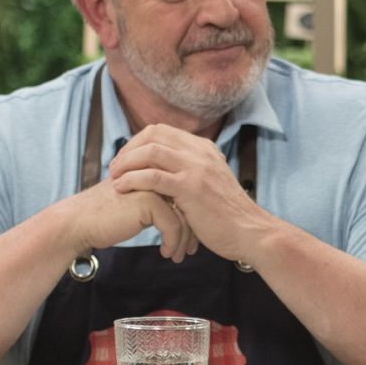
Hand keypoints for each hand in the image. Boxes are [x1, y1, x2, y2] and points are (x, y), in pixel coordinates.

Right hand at [58, 180, 195, 261]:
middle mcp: (156, 175)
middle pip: (189, 205)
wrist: (77, 223)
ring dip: (183, 241)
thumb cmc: (105, 218)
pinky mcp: (149, 201)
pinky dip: (173, 243)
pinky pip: (173, 226)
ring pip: (184, 217)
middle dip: (193, 231)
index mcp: (155, 172)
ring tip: (179, 256)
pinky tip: (165, 253)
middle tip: (192, 250)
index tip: (193, 240)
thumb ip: (159, 204)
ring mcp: (154, 186)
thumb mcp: (137, 206)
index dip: (192, 219)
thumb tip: (185, 219)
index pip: (185, 195)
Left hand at [107, 124, 276, 261]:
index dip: (138, 142)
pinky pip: (153, 176)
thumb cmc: (228, 217)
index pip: (162, 131)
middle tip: (114, 168)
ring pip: (150, 151)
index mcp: (204, 149)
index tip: (125, 160)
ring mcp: (197, 168)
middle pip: (153, 135)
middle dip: (128, 150)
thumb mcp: (212, 184)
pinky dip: (132, 180)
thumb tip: (167, 172)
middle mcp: (201, 152)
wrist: (251, 233)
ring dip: (126, 163)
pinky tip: (121, 189)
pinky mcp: (191, 187)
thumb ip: (192, 172)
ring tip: (114, 178)